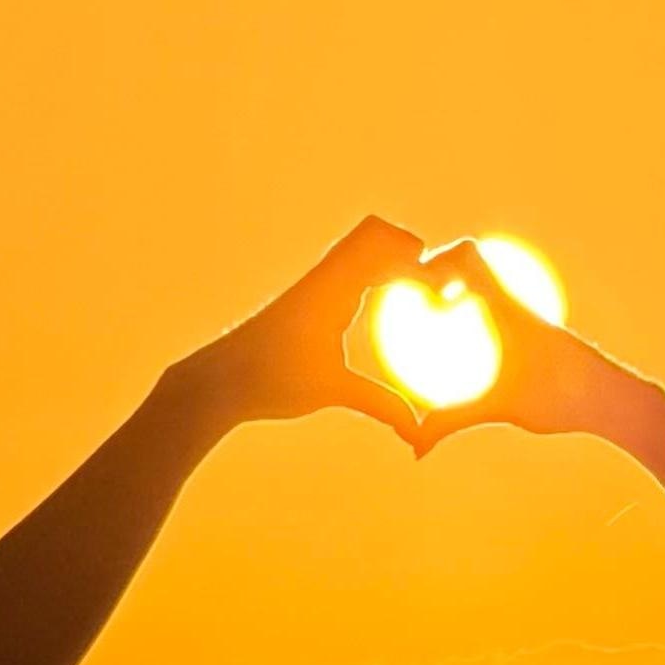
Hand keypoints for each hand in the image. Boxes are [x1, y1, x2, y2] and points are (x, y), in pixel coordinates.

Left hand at [184, 216, 429, 442]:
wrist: (219, 379)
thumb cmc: (271, 380)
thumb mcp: (331, 390)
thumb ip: (380, 404)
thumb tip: (417, 432)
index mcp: (331, 288)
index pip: (385, 250)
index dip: (422, 263)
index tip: (445, 292)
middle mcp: (323, 276)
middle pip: (375, 232)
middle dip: (410, 248)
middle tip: (437, 284)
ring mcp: (315, 283)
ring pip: (359, 246)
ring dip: (391, 258)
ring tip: (419, 290)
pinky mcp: (308, 296)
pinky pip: (348, 268)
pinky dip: (373, 275)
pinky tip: (386, 306)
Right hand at [411, 240, 660, 450]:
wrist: (617, 399)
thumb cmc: (564, 397)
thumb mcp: (502, 408)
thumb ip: (454, 421)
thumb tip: (415, 448)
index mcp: (507, 306)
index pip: (468, 254)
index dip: (437, 259)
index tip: (422, 293)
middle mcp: (518, 304)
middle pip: (474, 263)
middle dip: (440, 272)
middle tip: (419, 304)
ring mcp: (530, 318)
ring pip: (489, 289)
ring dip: (461, 292)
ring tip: (436, 324)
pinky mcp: (540, 336)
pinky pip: (500, 315)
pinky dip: (479, 321)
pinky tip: (470, 355)